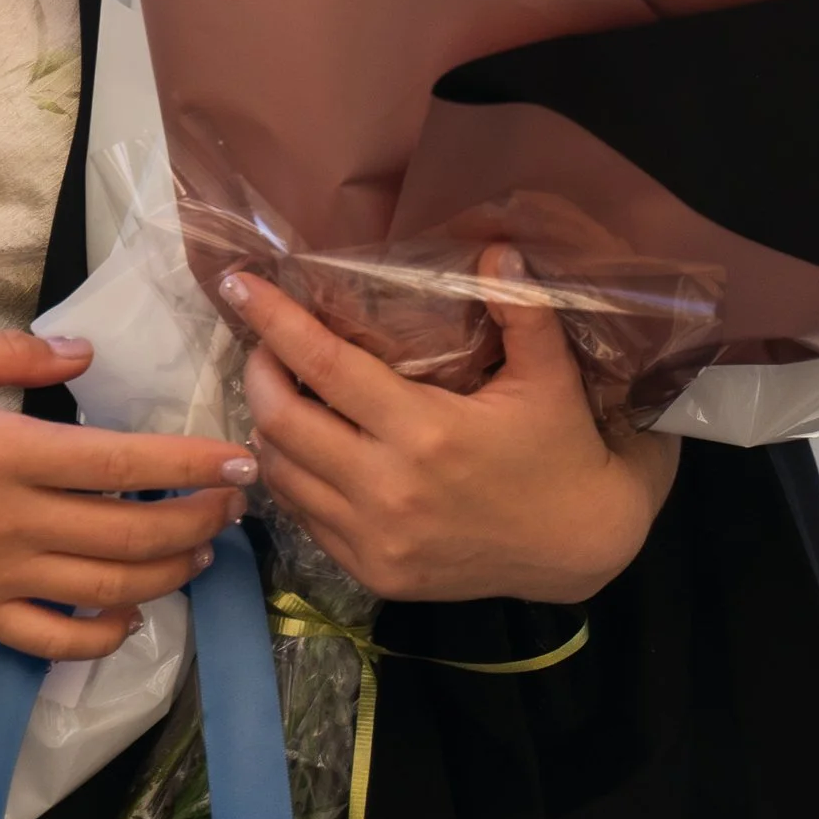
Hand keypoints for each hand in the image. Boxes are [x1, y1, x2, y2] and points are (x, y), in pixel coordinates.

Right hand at [0, 327, 259, 660]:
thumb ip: (8, 351)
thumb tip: (84, 353)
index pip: (121, 464)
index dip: (191, 466)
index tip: (240, 460)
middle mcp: (6, 521)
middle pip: (131, 533)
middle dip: (199, 521)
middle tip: (234, 504)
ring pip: (107, 589)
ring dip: (169, 574)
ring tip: (200, 551)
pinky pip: (55, 641)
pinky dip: (104, 635)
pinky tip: (128, 613)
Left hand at [229, 251, 677, 605]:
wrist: (580, 549)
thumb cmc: (563, 451)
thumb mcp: (551, 376)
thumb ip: (521, 308)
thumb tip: (496, 246)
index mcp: (425, 432)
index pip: (324, 365)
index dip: (274, 320)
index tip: (239, 284)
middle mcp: (388, 489)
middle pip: (281, 422)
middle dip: (258, 373)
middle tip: (264, 343)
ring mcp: (375, 539)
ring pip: (282, 474)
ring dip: (268, 427)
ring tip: (281, 392)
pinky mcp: (373, 573)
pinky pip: (304, 518)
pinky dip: (292, 477)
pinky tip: (307, 449)